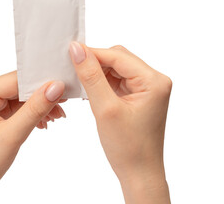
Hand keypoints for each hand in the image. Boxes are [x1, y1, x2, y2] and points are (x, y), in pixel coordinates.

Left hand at [0, 71, 65, 203]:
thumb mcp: (12, 135)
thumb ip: (35, 109)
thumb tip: (56, 86)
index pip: (16, 79)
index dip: (41, 82)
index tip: (64, 88)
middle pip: (18, 86)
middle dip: (42, 96)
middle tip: (62, 104)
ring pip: (19, 96)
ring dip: (38, 105)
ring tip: (54, 117)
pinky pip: (14, 105)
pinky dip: (29, 112)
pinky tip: (42, 121)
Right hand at [69, 42, 171, 202]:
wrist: (139, 173)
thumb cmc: (128, 147)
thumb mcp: (106, 108)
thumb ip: (91, 76)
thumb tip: (77, 49)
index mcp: (153, 81)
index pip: (118, 56)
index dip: (92, 53)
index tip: (69, 52)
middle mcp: (154, 81)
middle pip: (118, 60)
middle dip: (95, 63)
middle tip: (72, 70)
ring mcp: (146, 89)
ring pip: (116, 69)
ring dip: (97, 74)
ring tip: (79, 83)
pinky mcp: (138, 96)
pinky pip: (117, 81)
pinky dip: (101, 84)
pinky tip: (89, 91)